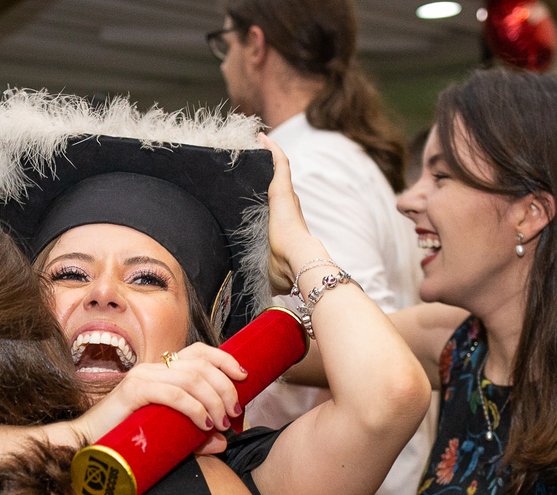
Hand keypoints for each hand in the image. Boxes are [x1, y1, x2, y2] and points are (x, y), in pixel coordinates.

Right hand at [62, 342, 247, 452]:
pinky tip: (204, 423)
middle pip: (201, 364)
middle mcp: (153, 367)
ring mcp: (142, 377)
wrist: (90, 446)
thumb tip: (223, 441)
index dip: (226, 359)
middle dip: (226, 388)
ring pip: (192, 378)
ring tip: (221, 423)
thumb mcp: (170, 434)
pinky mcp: (134, 391)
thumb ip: (196, 437)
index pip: (200, 352)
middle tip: (235, 414)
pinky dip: (195, 408)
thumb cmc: (127, 439)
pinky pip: (174, 394)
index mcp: (162, 371)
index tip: (244, 379)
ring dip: (214, 400)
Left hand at [257, 133, 322, 294]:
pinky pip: (278, 163)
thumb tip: (272, 294)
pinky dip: (271, 150)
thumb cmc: (288, 270)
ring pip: (279, 168)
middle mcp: (290, 207)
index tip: (267, 187)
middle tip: (259, 154)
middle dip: (271, 168)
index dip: (275, 194)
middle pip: (280, 182)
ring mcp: (288, 197)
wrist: (298, 261)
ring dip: (270, 154)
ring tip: (258, 139)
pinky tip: (261, 138)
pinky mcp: (283, 189)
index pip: (281, 206)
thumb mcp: (274, 273)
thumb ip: (272, 279)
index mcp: (288, 225)